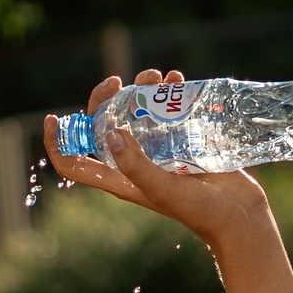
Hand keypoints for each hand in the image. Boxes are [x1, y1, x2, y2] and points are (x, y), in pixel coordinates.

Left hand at [45, 69, 270, 247]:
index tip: (53, 118)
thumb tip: (111, 133)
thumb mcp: (163, 189)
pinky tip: (180, 80)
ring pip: (137, 112)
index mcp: (120, 178)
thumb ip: (137, 165)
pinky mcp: (182, 142)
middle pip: (104, 126)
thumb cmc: (200, 211)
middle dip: (106, 99)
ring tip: (157, 76)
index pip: (75, 162)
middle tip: (120, 81)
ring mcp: (158, 151)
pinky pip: (167, 111)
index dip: (58, 143)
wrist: (239, 217)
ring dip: (142, 89)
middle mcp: (134, 163)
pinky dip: (170, 92)